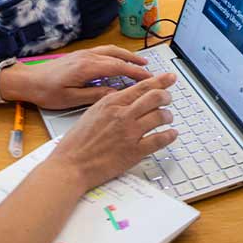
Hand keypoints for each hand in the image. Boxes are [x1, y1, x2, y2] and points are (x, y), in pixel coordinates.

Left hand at [0, 45, 152, 109]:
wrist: (27, 80)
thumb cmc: (46, 92)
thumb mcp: (71, 99)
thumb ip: (95, 96)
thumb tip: (115, 95)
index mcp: (87, 68)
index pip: (119, 67)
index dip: (136, 73)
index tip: (150, 79)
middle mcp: (87, 57)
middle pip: (118, 56)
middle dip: (136, 63)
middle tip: (151, 72)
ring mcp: (83, 54)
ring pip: (111, 51)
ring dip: (128, 56)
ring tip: (141, 63)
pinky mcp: (79, 55)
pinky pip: (104, 51)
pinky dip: (116, 55)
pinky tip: (119, 61)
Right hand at [50, 73, 178, 187]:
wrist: (70, 165)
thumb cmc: (77, 142)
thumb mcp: (92, 113)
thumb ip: (111, 104)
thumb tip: (127, 98)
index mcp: (111, 103)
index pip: (141, 87)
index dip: (160, 80)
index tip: (169, 78)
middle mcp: (122, 115)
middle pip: (155, 97)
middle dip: (166, 95)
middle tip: (168, 98)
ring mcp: (129, 133)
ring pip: (160, 116)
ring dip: (168, 115)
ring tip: (167, 117)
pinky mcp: (134, 151)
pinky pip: (159, 139)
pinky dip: (169, 135)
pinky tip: (171, 134)